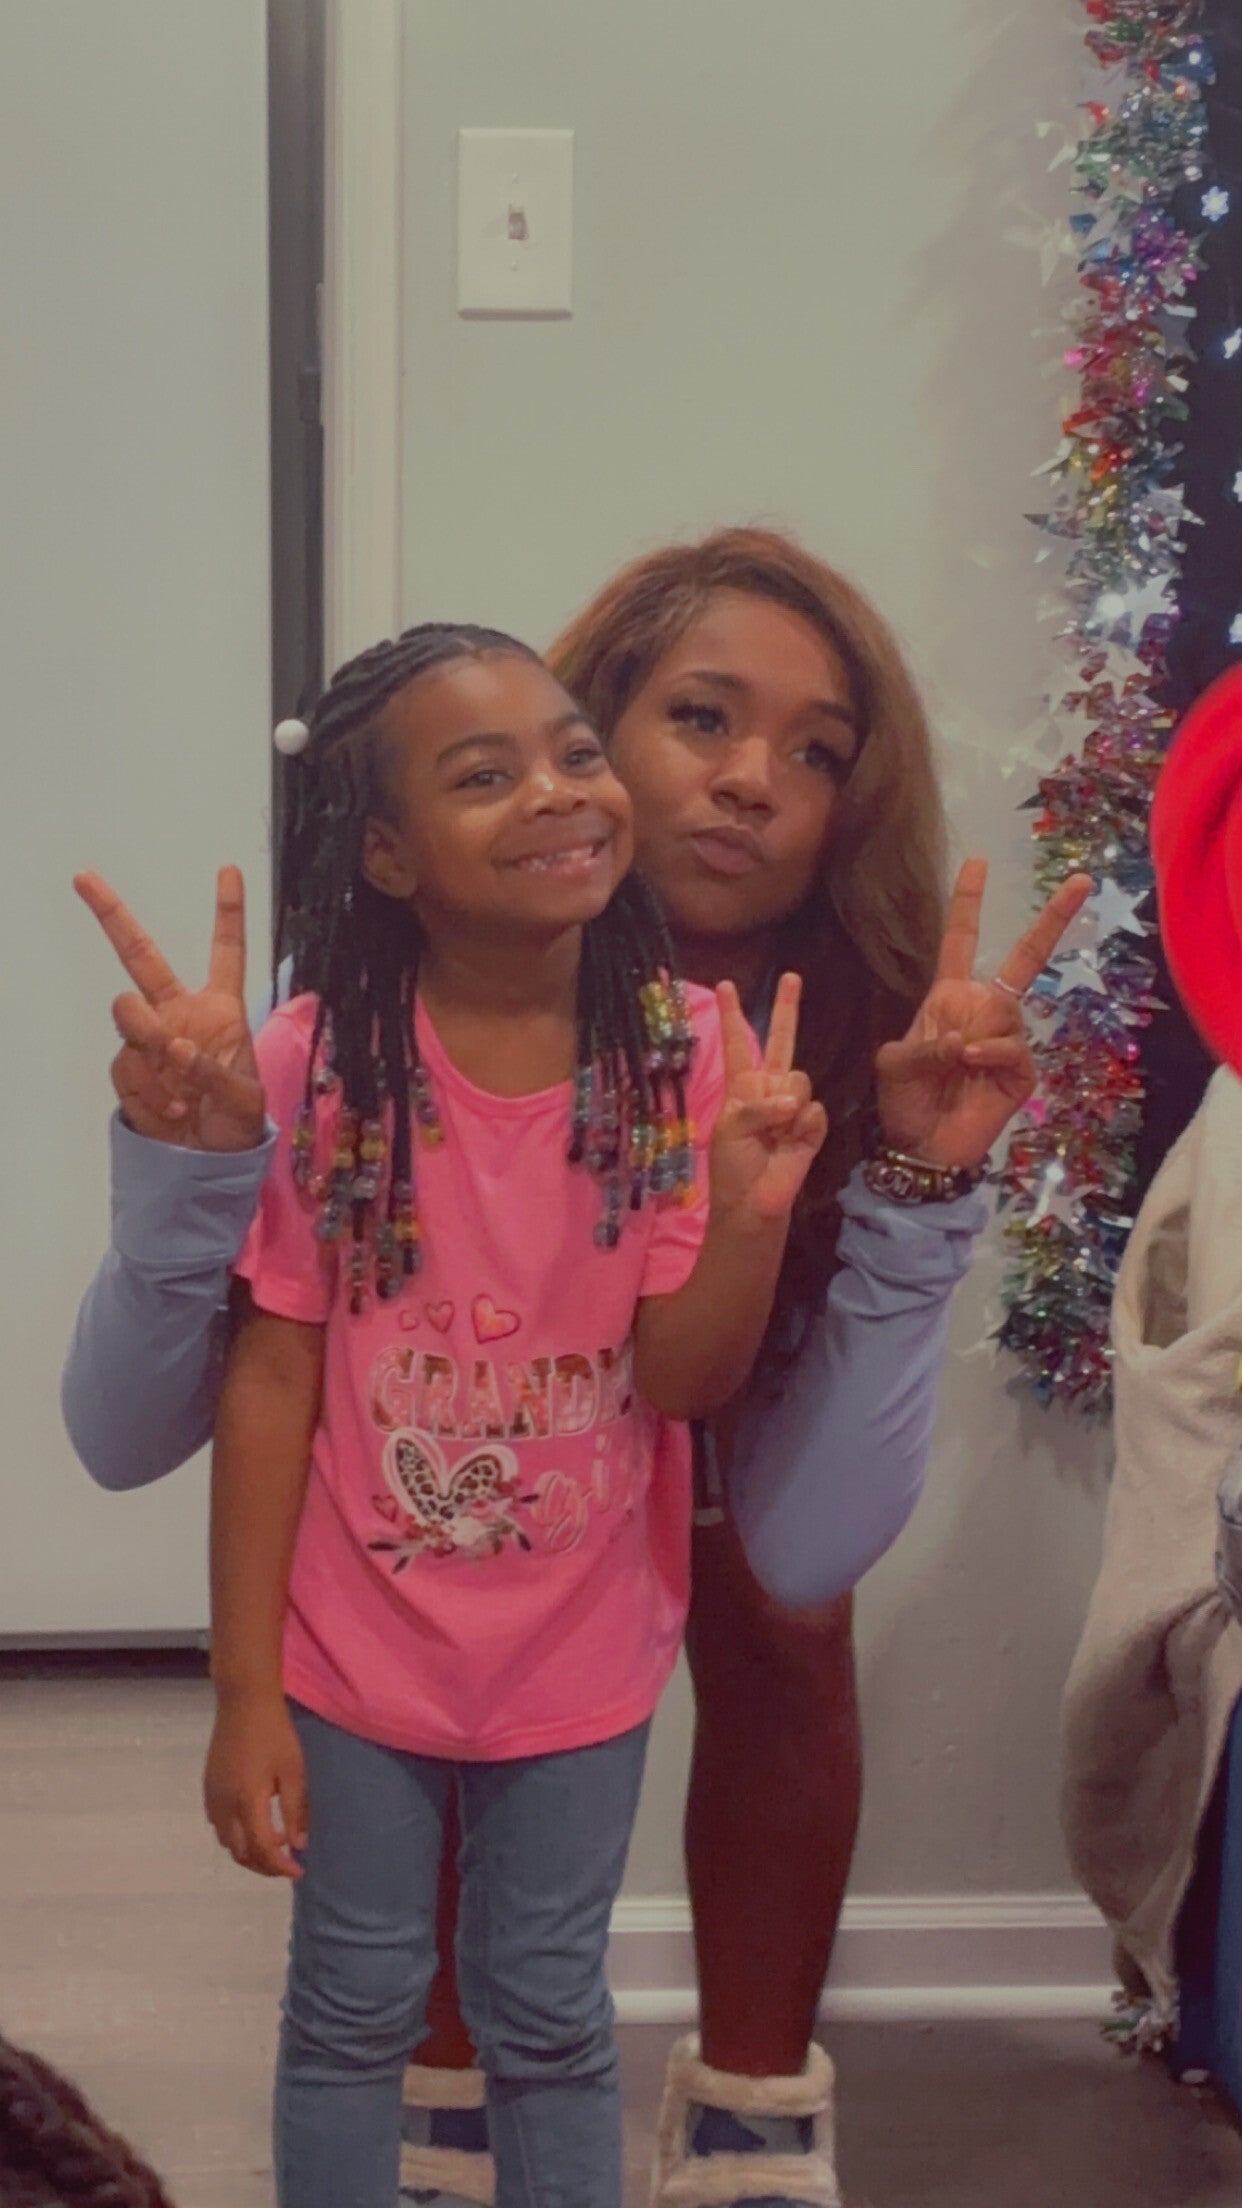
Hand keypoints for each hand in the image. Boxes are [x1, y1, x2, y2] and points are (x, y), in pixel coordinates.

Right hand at [75, 866, 265, 1150]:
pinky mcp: (130, 1068)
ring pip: (128, 1014)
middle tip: (84, 879)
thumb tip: (178, 1047)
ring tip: (182, 1086)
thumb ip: (214, 1070)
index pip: (225, 951)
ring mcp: (149, 1038)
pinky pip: (126, 1064)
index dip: (228, 911)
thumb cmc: (237, 1121)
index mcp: (220, 1008)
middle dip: (111, 913)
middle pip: (140, 954)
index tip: (228, 870)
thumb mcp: (245, 1098)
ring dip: (151, 1045)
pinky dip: (150, 1089)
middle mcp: (179, 1012)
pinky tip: (173, 1108)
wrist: (206, 1160)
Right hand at [204, 1688, 307, 1879]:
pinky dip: (235, 1835)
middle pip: (240, 1852)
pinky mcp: (208, 1787)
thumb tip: (299, 1844)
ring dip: (248, 1852)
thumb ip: (296, 1809)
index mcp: (248, 1801)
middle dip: (264, 1865)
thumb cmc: (275, 1733)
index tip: (299, 1870)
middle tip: (287, 1864)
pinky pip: (218, 1824)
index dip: (280, 1866)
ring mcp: (212, 1796)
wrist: (243, 1702)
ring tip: (273, 1846)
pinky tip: (253, 1824)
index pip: (263, 1849)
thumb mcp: (293, 1770)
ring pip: (226, 1841)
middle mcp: (224, 1805)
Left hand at [709, 974, 827, 1222]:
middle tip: (792, 976)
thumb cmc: (732, 1166)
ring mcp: (794, 1106)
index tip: (725, 985)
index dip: (733, 1015)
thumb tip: (793, 1101)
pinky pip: (812, 1110)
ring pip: (798, 1079)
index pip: (738, 1044)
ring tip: (773, 1134)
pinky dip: (800, 1127)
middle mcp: (769, 1089)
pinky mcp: (813, 1126)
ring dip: (784, 1107)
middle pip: (781, 1042)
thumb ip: (757, 1105)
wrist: (754, 1204)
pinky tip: (791, 1144)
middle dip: (786, 1009)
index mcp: (742, 1086)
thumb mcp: (730, 1127)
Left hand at [875, 857, 1091, 1170]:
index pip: (961, 941)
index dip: (968, 903)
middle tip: (1083, 882)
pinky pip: (1012, 1046)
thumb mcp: (894, 1064)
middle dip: (1052, 920)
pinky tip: (970, 1062)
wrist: (921, 1147)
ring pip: (1007, 1011)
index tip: (978, 862)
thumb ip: (922, 1044)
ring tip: (955, 1060)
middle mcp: (982, 1010)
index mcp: (948, 998)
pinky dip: (989, 1052)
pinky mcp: (1020, 1070)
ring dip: (978, 1032)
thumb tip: (961, 1040)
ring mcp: (1005, 1039)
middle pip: (1024, 958)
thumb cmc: (903, 1102)